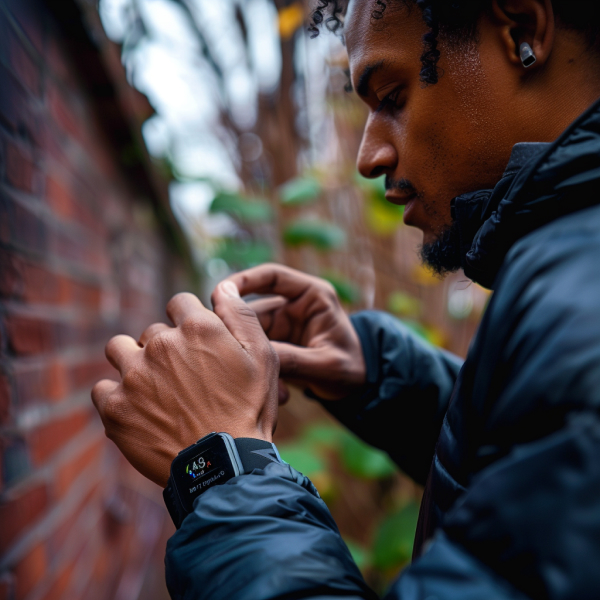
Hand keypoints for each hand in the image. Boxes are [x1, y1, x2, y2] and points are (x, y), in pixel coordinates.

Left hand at [91, 286, 278, 486]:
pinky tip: (138, 411)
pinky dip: (116, 397)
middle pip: (152, 330)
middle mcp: (160, 343)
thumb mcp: (262, 358)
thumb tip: (223, 287)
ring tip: (151, 387)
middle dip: (165, 347)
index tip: (196, 343)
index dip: (189, 321)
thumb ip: (241, 316)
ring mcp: (134, 375)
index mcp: (197, 327)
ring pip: (119, 350)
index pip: (179, 302)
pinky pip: (102, 388)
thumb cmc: (249, 410)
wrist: (223, 466)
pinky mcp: (115, 407)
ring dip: (132, 362)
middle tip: (184, 379)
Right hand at [226, 264, 365, 400]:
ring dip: (248, 356)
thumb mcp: (327, 365)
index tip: (220, 292)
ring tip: (256, 382)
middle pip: (252, 309)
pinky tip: (264, 389)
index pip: (273, 276)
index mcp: (312, 296)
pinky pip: (254, 350)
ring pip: (249, 333)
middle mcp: (293, 306)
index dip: (244, 279)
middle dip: (239, 331)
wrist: (357, 387)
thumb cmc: (351, 368)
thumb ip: (295, 360)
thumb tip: (256, 358)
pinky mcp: (274, 343)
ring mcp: (281, 325)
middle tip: (228, 351)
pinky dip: (254, 368)